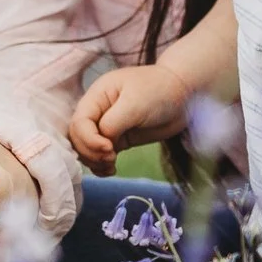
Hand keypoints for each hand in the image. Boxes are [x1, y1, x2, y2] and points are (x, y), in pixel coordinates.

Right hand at [68, 65, 190, 173]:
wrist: (183, 95)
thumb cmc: (159, 91)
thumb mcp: (134, 104)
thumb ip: (113, 123)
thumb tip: (102, 141)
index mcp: (97, 96)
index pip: (79, 122)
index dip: (88, 139)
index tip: (109, 148)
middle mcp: (97, 110)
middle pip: (78, 137)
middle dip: (90, 152)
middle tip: (111, 158)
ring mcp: (107, 126)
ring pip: (87, 148)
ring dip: (94, 161)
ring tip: (111, 166)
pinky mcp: (118, 139)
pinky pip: (101, 155)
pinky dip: (101, 166)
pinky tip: (111, 170)